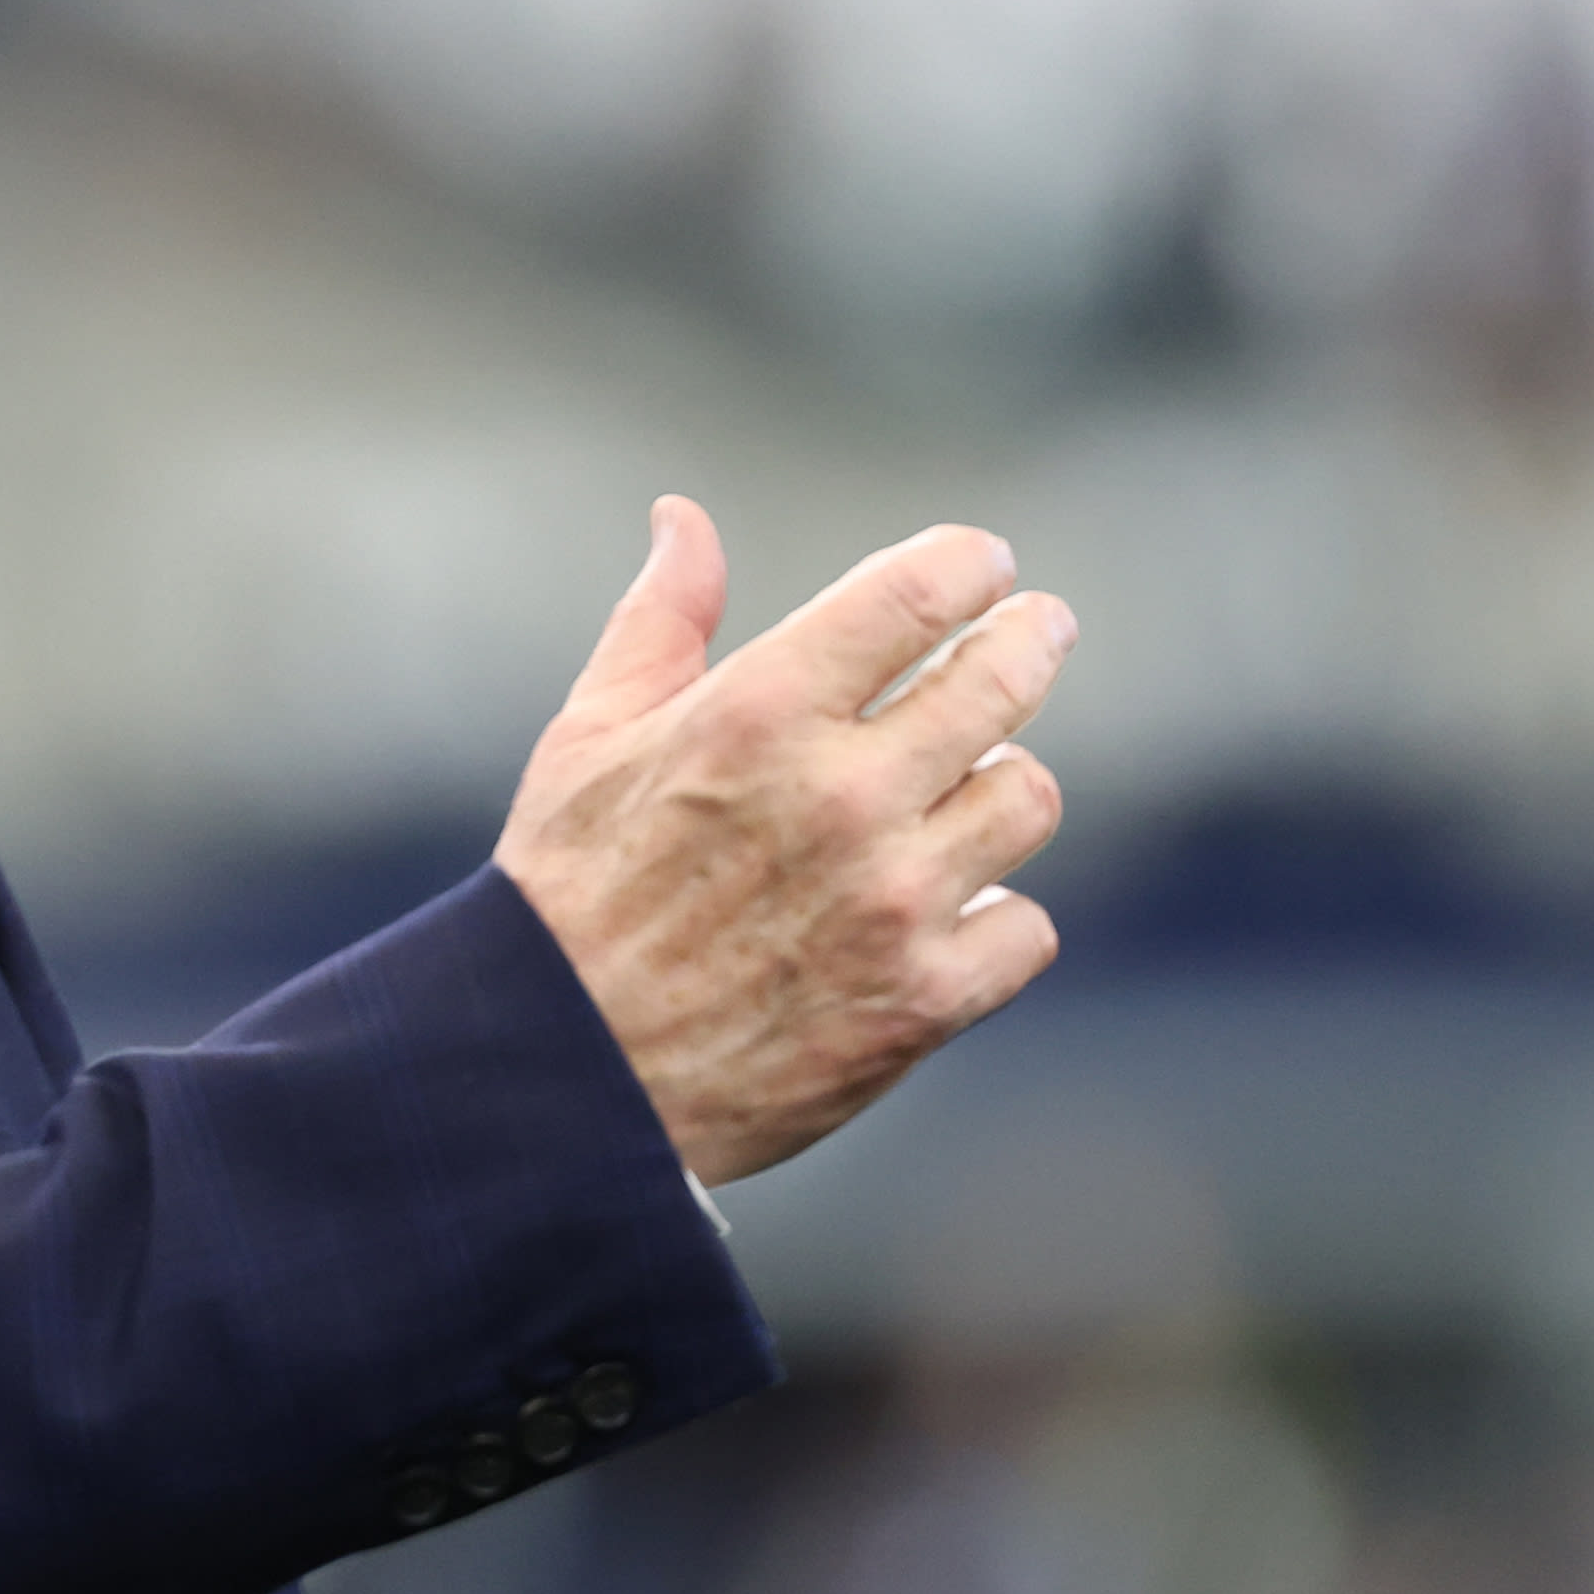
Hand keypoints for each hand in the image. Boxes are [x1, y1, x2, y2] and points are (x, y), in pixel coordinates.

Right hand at [498, 497, 1074, 1186]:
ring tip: (964, 792)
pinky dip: (993, 919)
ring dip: (997, 788)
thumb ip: (660, 620)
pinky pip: (1023, 927)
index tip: (982, 566)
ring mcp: (892, 903)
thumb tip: (684, 517)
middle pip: (1003, 681)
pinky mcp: (921, 1001)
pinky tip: (947, 913)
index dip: (969, 565)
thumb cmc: (565, 895)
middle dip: (1029, 639)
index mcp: (757, 714)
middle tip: (1034, 632)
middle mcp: (840, 798)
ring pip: (1026, 799)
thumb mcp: (588, 737)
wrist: (559, 1075)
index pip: (917, 595)